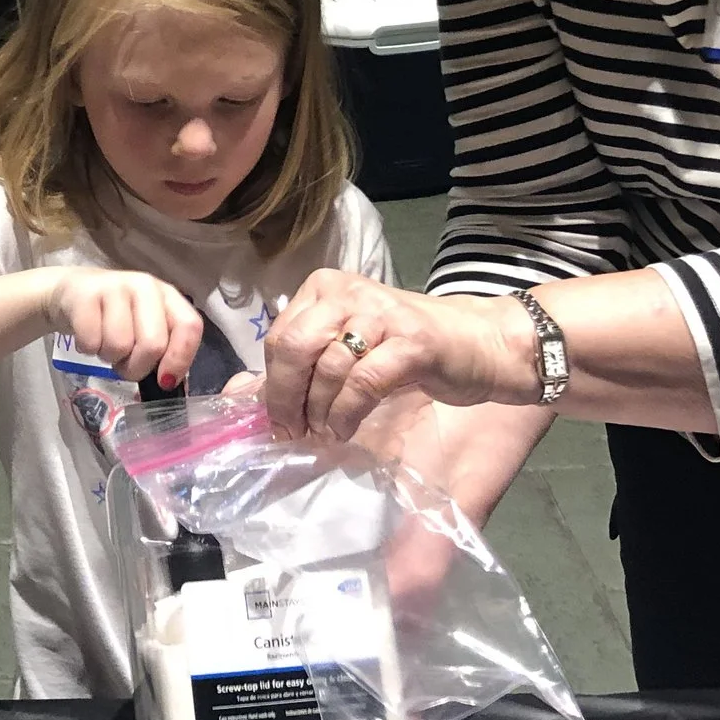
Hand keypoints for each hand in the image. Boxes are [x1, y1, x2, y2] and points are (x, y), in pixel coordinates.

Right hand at [45, 267, 203, 388]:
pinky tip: (87, 335)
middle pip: (153, 344)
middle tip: (124, 362)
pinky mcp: (84, 295)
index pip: (189, 326)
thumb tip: (170, 384)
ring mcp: (114, 287)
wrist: (70, 292)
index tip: (165, 381)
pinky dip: (87, 349)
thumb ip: (163, 351)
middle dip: (137, 367)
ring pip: (119, 345)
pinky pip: (91, 342)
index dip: (180, 359)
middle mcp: (144, 286)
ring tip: (104, 343)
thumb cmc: (114, 317)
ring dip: (109, 356)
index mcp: (167, 296)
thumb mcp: (143, 328)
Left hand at [259, 271, 535, 441]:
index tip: (280, 420)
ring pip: (327, 368)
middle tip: (295, 431)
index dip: (272, 385)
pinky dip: (347, 414)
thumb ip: (300, 366)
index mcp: (326, 287)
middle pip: (294, 348)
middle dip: (286, 398)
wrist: (479, 343)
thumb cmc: (406, 347)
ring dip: (321, 412)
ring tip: (327, 432)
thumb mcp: (348, 347)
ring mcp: (382, 313)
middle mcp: (350, 291)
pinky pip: (362, 383)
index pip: (279, 337)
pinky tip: (346, 429)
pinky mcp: (411, 341)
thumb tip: (240, 396)